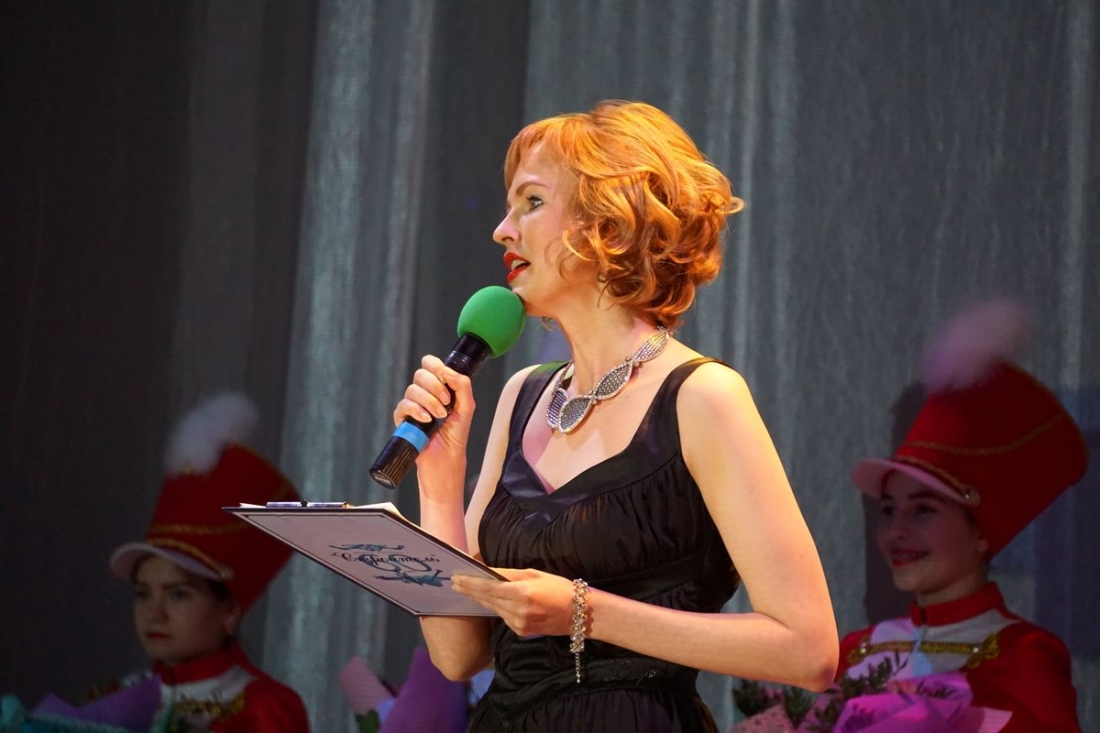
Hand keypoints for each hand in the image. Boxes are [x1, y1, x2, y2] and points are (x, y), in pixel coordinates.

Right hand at [393, 354, 475, 462]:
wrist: (447, 456)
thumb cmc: (457, 433)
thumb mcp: (467, 406)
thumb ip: (462, 385)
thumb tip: (448, 371)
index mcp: (438, 386)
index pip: (429, 364)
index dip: (435, 365)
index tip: (445, 376)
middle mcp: (424, 393)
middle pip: (420, 374)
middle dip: (436, 386)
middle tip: (447, 402)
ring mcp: (412, 405)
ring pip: (412, 389)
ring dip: (430, 402)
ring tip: (440, 416)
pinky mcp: (402, 418)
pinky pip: (404, 405)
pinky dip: (417, 410)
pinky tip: (427, 420)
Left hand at [451, 568, 576, 637]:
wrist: (580, 614)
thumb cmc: (560, 588)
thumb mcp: (536, 574)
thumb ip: (511, 575)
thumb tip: (490, 572)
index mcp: (521, 593)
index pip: (489, 588)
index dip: (471, 583)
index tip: (456, 578)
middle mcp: (517, 610)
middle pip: (487, 599)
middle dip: (469, 591)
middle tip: (454, 583)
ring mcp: (518, 624)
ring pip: (493, 609)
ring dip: (480, 600)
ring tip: (466, 590)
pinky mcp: (521, 632)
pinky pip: (503, 617)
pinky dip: (495, 608)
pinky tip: (487, 601)